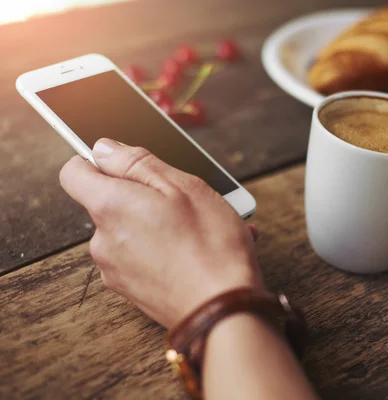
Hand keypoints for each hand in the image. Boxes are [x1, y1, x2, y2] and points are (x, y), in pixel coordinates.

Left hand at [60, 139, 261, 327]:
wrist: (223, 311)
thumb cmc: (210, 246)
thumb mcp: (183, 186)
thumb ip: (136, 163)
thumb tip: (103, 149)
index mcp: (110, 207)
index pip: (74, 172)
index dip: (98, 162)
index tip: (125, 165)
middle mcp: (102, 241)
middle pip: (110, 204)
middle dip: (144, 197)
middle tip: (186, 202)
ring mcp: (115, 270)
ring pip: (132, 232)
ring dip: (162, 225)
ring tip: (204, 230)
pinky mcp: (132, 291)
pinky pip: (144, 258)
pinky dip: (167, 250)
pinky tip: (200, 251)